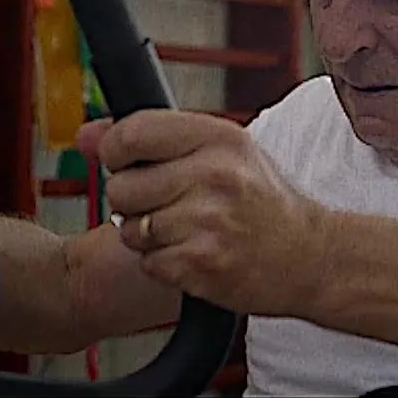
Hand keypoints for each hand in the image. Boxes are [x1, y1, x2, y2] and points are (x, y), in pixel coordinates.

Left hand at [75, 111, 328, 316]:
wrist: (311, 255)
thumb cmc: (265, 201)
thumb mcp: (221, 152)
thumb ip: (153, 138)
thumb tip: (85, 136)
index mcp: (219, 138)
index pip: (132, 132)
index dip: (116, 151)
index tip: (126, 162)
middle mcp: (214, 175)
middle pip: (122, 186)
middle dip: (132, 201)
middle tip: (165, 204)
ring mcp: (207, 221)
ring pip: (131, 228)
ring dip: (147, 236)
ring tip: (184, 230)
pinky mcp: (201, 263)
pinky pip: (148, 262)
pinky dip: (162, 264)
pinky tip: (193, 253)